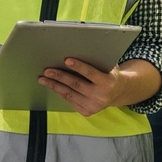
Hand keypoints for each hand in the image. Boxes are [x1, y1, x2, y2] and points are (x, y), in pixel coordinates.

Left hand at [38, 58, 160, 115]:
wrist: (118, 92)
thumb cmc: (110, 73)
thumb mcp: (108, 65)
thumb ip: (95, 60)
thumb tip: (75, 49)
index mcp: (108, 83)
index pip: (91, 73)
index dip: (78, 66)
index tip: (66, 60)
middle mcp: (101, 96)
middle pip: (76, 84)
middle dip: (60, 76)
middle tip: (47, 70)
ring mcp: (93, 106)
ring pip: (70, 94)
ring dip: (54, 86)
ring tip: (43, 79)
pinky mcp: (87, 112)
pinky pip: (70, 100)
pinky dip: (60, 92)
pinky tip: (53, 86)